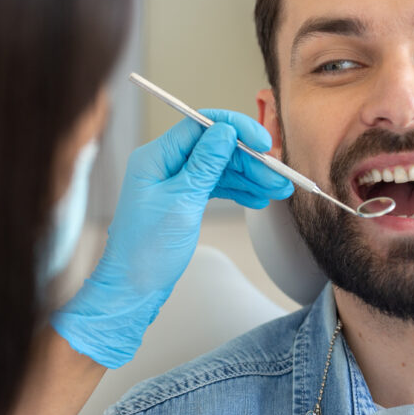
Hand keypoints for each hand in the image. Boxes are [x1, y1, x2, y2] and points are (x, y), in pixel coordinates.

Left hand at [50, 109, 292, 367]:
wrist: (134, 289)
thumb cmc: (147, 250)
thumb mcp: (182, 203)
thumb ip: (206, 165)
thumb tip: (225, 131)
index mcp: (156, 157)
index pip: (201, 125)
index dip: (236, 129)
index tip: (264, 143)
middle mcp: (165, 164)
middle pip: (216, 148)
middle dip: (250, 160)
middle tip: (279, 177)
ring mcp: (175, 182)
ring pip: (220, 168)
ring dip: (250, 177)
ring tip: (279, 190)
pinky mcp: (183, 200)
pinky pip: (216, 186)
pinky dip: (238, 191)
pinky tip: (258, 200)